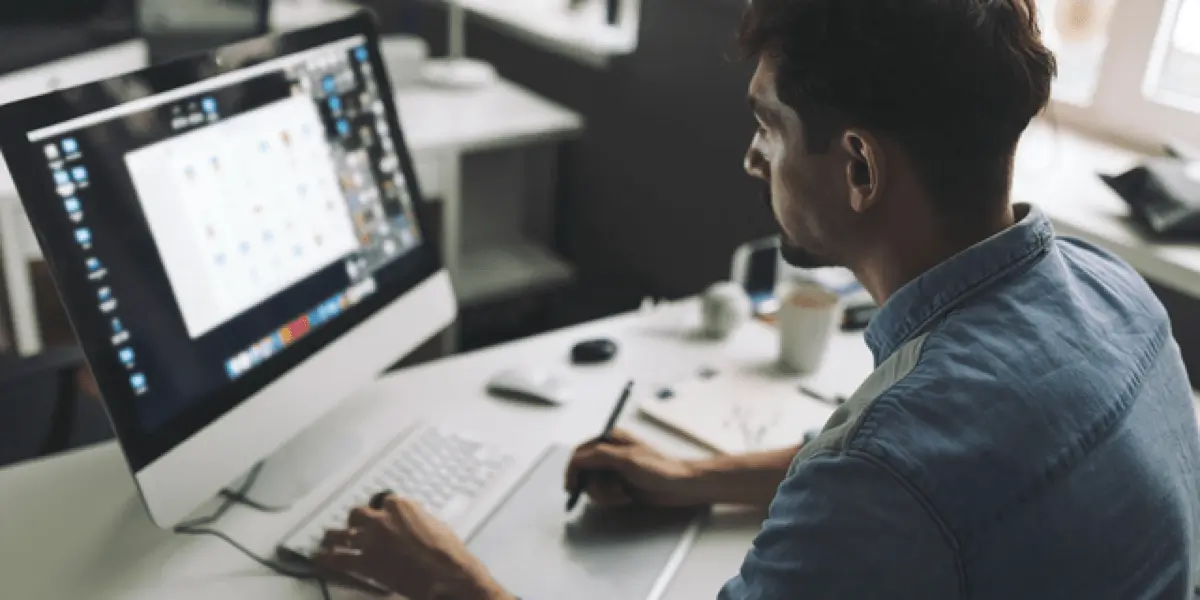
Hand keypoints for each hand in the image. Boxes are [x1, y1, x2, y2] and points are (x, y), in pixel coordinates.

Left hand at [313, 495, 512, 599]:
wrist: (446, 575)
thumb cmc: (447, 551)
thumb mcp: (434, 525)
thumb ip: (415, 519)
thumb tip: (409, 523)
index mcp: (401, 506)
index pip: (383, 500)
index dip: (380, 511)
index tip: (380, 517)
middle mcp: (381, 518)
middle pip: (357, 513)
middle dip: (355, 522)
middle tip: (354, 530)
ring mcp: (370, 540)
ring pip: (340, 534)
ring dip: (334, 537)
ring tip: (327, 541)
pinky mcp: (364, 562)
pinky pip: (337, 558)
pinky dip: (325, 558)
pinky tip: (319, 558)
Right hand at [565, 430, 705, 507]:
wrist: (680, 486)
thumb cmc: (659, 469)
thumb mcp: (627, 459)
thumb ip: (599, 456)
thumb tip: (577, 459)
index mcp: (610, 439)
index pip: (579, 453)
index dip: (573, 471)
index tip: (572, 488)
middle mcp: (609, 453)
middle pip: (584, 472)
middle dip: (594, 487)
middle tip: (610, 493)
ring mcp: (614, 470)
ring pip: (593, 486)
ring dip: (605, 495)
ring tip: (623, 495)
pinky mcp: (619, 484)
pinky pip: (603, 494)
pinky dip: (612, 499)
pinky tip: (627, 497)